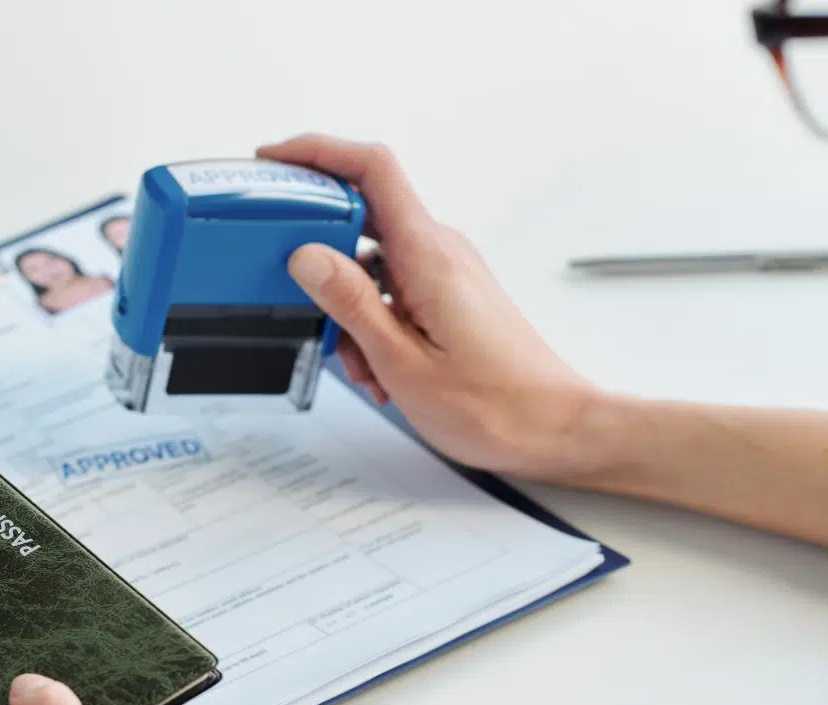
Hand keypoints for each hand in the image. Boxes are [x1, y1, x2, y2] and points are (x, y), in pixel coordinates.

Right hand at [258, 133, 599, 479]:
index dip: (318, 152)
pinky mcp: (449, 295)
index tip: (275, 161)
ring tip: (364, 367)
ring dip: (351, 312)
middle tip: (308, 308)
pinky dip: (375, 325)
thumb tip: (307, 256)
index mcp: (428, 256)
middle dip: (323, 265)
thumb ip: (350, 304)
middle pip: (362, 219)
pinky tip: (382, 371)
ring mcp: (446, 272)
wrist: (553, 429)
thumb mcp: (402, 362)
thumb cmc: (494, 406)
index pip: (371, 169)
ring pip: (373, 266)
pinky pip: (394, 291)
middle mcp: (440, 251)